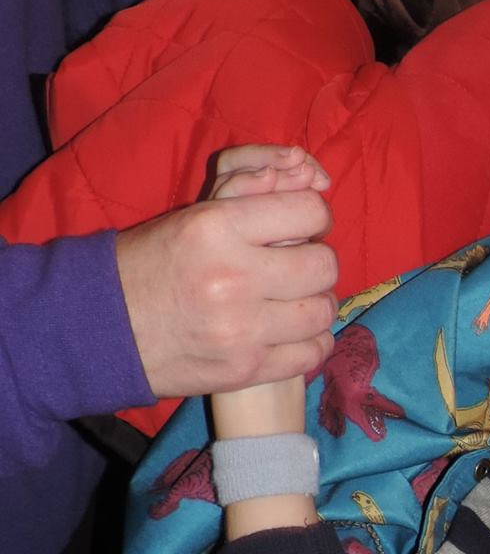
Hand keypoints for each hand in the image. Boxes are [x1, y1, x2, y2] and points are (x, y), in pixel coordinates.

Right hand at [115, 145, 336, 398]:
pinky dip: (311, 342)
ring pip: (322, 312)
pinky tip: (293, 332)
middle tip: (300, 267)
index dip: (316, 216)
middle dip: (319, 262)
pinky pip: (312, 353)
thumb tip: (313, 184)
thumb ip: (252, 204)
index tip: (307, 225)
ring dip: (317, 304)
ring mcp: (243, 329)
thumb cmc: (148, 264)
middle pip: (325, 266)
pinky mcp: (246, 369)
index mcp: (217, 227)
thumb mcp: (191, 219)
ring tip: (297, 300)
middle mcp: (234, 278)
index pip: (310, 211)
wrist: (101, 327)